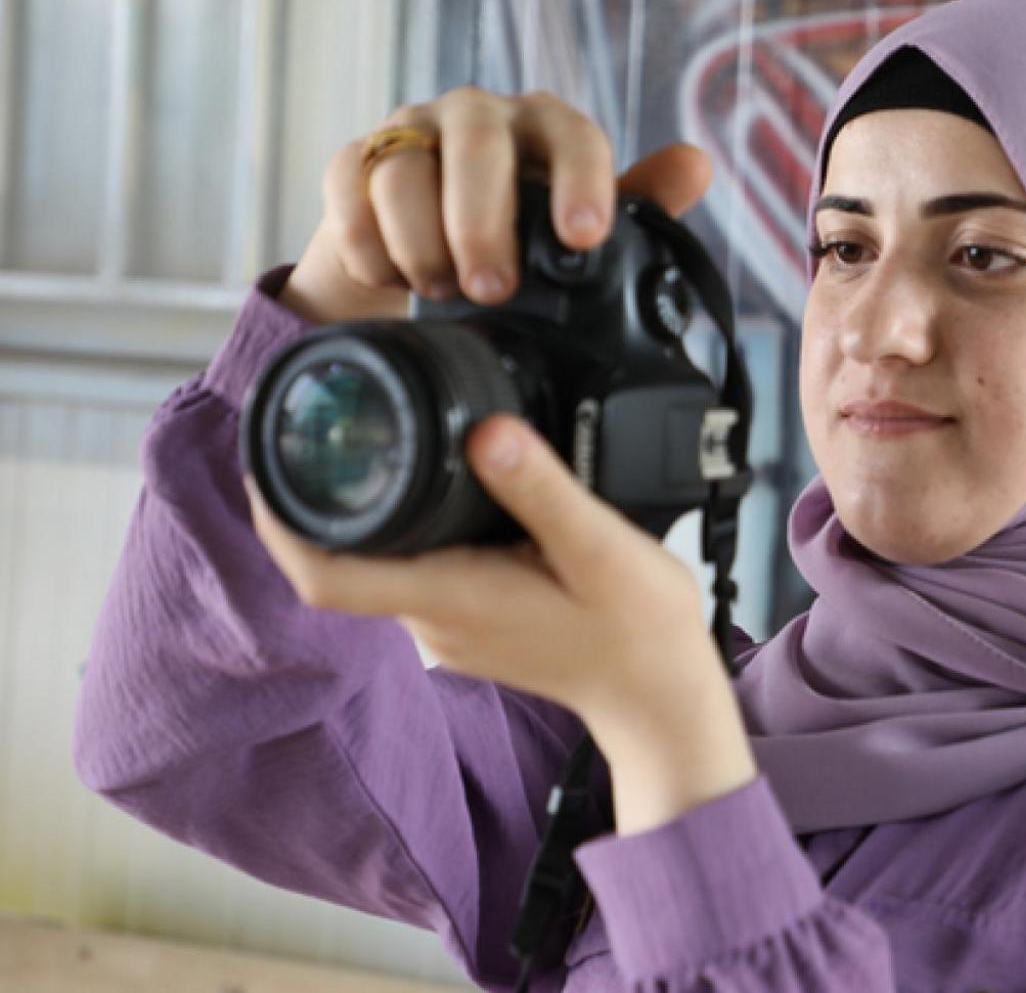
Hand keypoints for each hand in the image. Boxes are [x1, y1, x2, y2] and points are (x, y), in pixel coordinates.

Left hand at [241, 412, 734, 736]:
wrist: (660, 697)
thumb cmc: (637, 630)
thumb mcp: (600, 547)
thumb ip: (540, 488)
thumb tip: (486, 432)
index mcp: (451, 598)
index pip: (323, 575)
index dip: (278, 523)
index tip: (265, 465)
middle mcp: (435, 619)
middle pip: (339, 564)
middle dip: (313, 499)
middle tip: (314, 428)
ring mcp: (449, 628)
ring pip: (377, 567)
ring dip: (361, 514)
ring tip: (367, 448)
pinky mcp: (470, 624)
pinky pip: (414, 574)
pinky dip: (403, 533)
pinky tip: (435, 495)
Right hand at [279, 86, 712, 323]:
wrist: (421, 247)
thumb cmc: (515, 233)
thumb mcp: (578, 228)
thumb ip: (639, 204)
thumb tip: (697, 165)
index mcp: (545, 129)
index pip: (572, 135)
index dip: (581, 182)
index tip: (583, 239)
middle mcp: (478, 118)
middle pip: (477, 144)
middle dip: (483, 222)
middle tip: (493, 288)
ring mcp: (411, 134)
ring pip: (406, 169)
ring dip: (422, 241)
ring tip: (440, 293)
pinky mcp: (352, 161)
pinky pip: (350, 189)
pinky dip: (367, 242)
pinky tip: (389, 280)